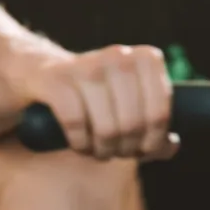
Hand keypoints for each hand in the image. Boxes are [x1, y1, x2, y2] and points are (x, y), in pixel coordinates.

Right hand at [15, 45, 178, 160]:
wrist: (37, 74)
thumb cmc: (92, 96)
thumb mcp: (128, 108)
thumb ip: (153, 128)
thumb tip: (172, 145)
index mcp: (146, 59)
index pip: (160, 112)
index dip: (153, 140)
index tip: (142, 150)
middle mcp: (120, 56)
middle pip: (134, 123)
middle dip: (126, 148)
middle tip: (116, 153)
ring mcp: (87, 64)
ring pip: (108, 126)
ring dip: (103, 149)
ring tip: (98, 150)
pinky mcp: (54, 77)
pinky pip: (75, 121)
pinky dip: (79, 141)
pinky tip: (78, 144)